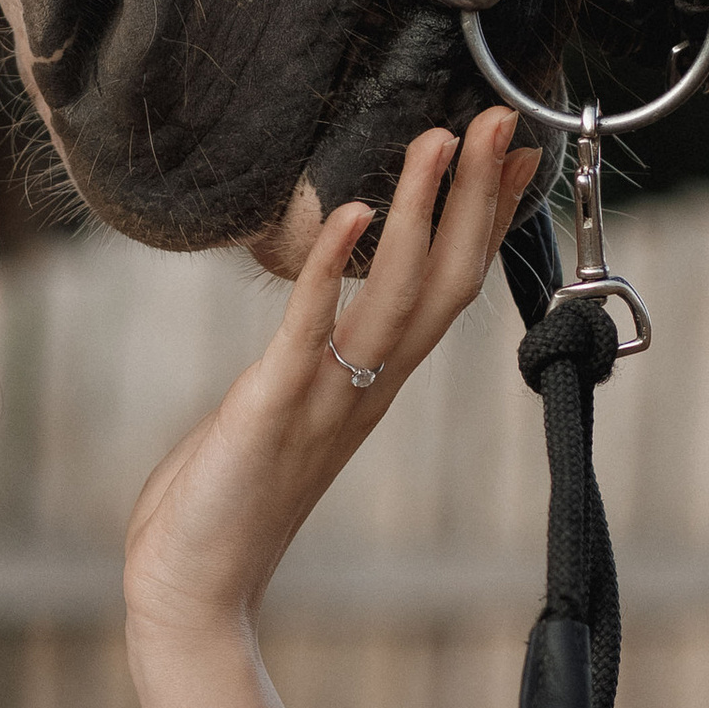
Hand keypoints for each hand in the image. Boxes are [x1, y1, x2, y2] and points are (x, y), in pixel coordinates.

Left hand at [121, 110, 541, 650]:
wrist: (193, 588)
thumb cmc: (230, 494)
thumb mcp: (292, 405)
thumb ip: (321, 351)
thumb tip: (334, 292)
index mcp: (375, 384)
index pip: (451, 286)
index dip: (488, 219)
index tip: (516, 153)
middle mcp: (367, 388)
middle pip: (446, 282)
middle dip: (474, 197)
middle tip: (497, 119)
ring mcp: (326, 400)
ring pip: (395, 297)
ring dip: (420, 214)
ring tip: (436, 139)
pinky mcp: (271, 410)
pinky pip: (311, 331)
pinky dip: (331, 270)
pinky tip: (348, 212)